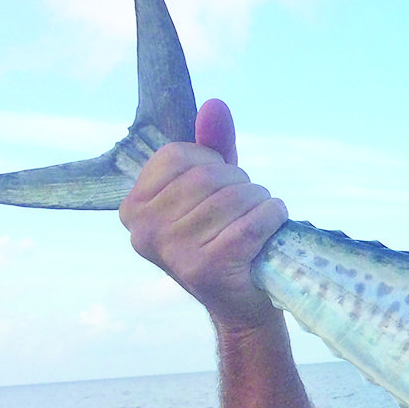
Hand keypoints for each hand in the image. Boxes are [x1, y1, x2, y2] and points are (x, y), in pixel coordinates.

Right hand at [119, 98, 287, 329]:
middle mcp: (145, 231)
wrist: (238, 303)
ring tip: (261, 215)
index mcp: (134, 208)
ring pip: (233, 198)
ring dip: (261, 200)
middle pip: (207, 176)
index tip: (221, 184)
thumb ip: (210, 147)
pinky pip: (252, 223)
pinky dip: (273, 217)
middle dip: (240, 183)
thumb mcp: (211, 190)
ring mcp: (173, 251)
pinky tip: (274, 223)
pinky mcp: (207, 268)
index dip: (210, 161)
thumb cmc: (222, 237)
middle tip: (249, 204)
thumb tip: (214, 104)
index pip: (176, 155)